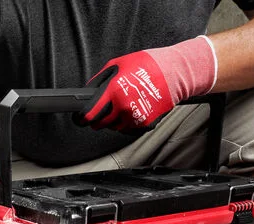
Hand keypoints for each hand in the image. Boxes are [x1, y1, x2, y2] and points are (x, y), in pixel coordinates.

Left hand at [77, 35, 216, 132]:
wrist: (173, 72)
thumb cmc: (146, 65)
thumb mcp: (117, 64)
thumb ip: (100, 80)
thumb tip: (88, 93)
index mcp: (114, 91)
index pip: (90, 113)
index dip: (82, 117)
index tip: (80, 119)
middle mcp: (123, 106)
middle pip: (100, 124)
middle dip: (99, 118)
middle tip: (104, 109)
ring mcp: (134, 117)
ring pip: (114, 128)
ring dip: (114, 120)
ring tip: (123, 105)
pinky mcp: (144, 123)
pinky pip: (128, 129)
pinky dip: (127, 123)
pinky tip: (133, 110)